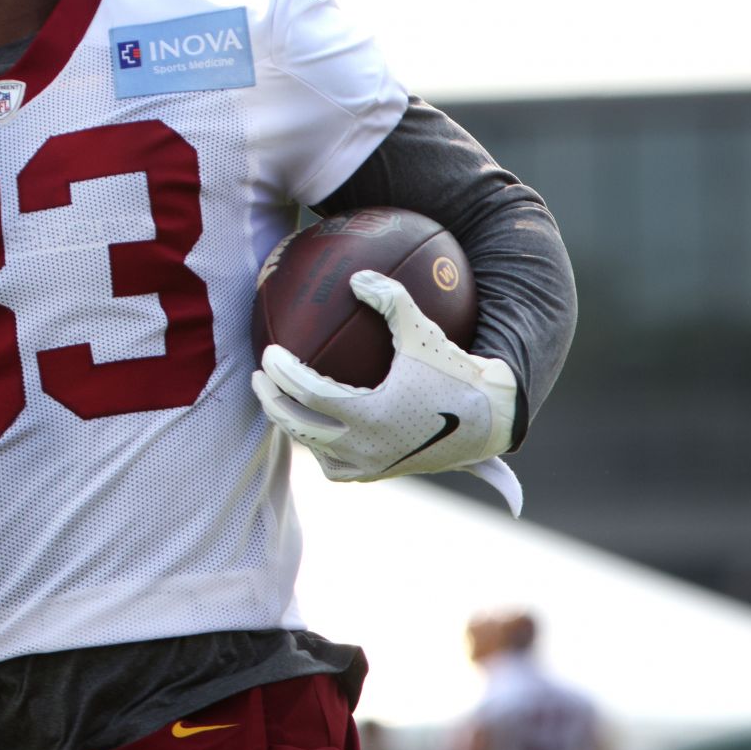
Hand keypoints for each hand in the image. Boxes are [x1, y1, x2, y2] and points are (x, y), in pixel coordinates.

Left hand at [252, 270, 519, 492]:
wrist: (491, 421)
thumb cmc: (456, 372)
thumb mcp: (423, 331)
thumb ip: (390, 299)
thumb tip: (357, 276)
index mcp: (370, 416)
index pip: (308, 395)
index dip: (282, 374)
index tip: (268, 352)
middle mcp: (366, 448)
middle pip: (299, 427)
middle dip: (271, 401)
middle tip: (259, 376)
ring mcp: (373, 466)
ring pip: (316, 452)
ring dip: (295, 427)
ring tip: (283, 402)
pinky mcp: (383, 473)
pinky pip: (338, 466)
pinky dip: (322, 447)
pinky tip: (320, 425)